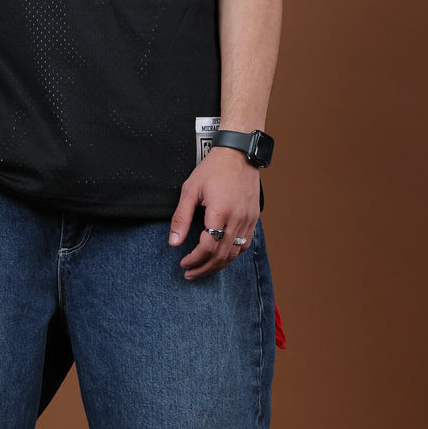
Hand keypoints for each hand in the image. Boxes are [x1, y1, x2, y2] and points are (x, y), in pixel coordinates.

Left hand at [168, 148, 259, 278]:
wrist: (239, 154)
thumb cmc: (213, 169)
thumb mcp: (190, 190)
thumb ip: (181, 218)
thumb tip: (173, 242)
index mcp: (220, 211)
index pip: (208, 247)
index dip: (194, 259)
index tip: (183, 263)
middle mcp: (237, 218)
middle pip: (221, 255)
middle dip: (204, 268)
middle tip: (189, 274)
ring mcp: (248, 220)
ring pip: (234, 254)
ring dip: (218, 266)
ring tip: (202, 270)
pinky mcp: (254, 219)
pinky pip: (244, 245)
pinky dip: (231, 256)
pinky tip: (220, 258)